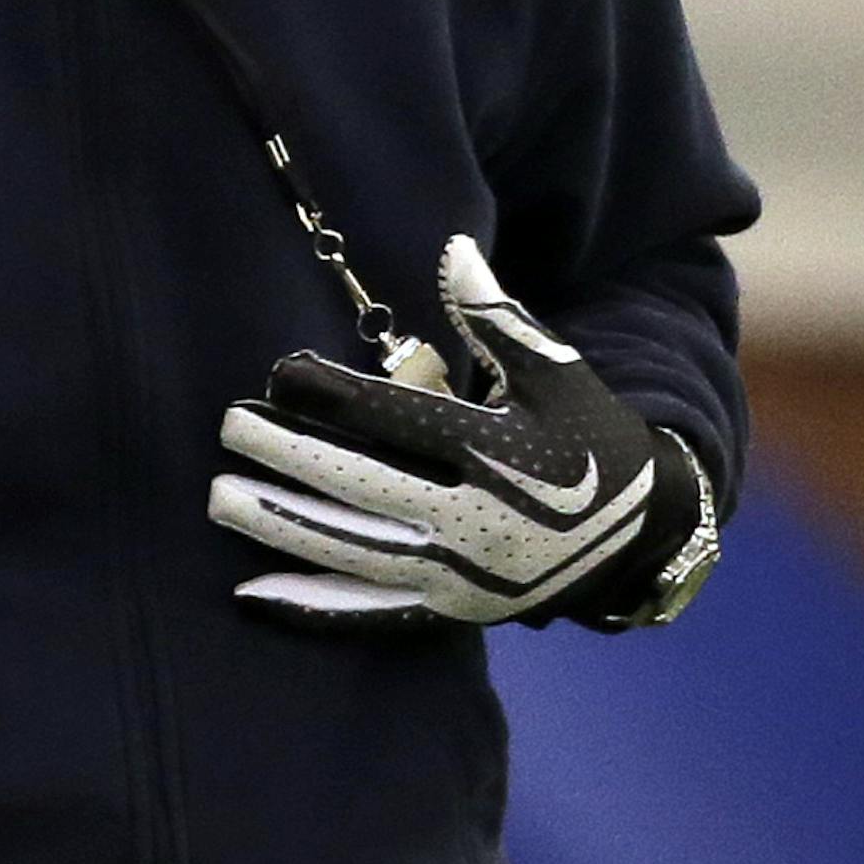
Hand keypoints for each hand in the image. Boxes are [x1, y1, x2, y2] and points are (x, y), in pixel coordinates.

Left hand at [209, 235, 703, 630]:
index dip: (333, 396)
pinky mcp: (450, 612)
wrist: (643, 536)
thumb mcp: (555, 370)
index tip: (280, 373)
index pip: (397, 420)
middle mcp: (475, 519)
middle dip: (291, 455)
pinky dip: (311, 609)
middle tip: (228, 427)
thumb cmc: (590, 437)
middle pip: (363, 484)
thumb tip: (451, 248)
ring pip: (355, 550)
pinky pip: (369, 615)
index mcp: (498, 452)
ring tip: (220, 500)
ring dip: (283, 526)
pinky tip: (250, 595)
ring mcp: (460, 575)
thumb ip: (496, 315)